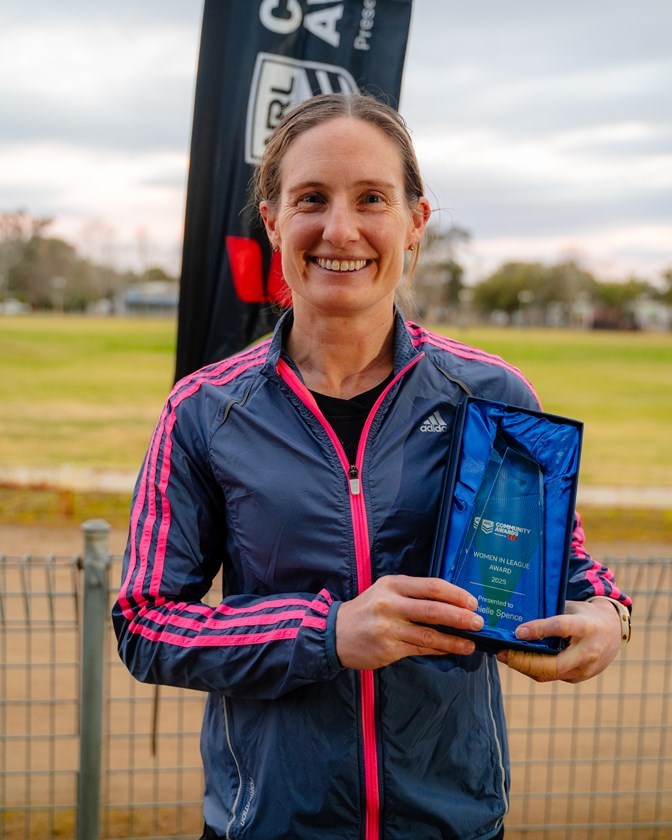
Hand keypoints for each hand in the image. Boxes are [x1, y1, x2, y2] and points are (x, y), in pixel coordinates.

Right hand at [335, 575, 483, 669]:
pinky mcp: (388, 649)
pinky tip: (452, 649)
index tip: (472, 602)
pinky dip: (439, 649)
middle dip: (460, 617)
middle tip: (478, 622)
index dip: (455, 594)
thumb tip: (451, 602)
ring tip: (471, 643)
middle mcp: (390, 604)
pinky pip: (420, 650)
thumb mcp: (386, 591)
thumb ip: (413, 593)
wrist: (336, 633)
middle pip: (433, 610)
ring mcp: (388, 628)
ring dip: (454, 640)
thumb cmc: (368, 609)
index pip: (431, 586)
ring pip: (429, 635)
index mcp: (393, 585)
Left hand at [496, 598, 622, 682]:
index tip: (518, 632)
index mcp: (587, 626)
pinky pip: (553, 676)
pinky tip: (520, 661)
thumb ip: (550, 614)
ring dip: (525, 667)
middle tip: (503, 653)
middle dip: (524, 661)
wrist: (613, 630)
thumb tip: (519, 622)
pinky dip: (535, 669)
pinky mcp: (579, 677)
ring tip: (505, 656)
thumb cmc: (585, 614)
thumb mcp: (571, 606)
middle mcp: (588, 651)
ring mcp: (586, 668)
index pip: (561, 628)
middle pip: (554, 664)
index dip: (539, 630)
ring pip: (550, 674)